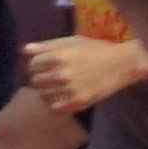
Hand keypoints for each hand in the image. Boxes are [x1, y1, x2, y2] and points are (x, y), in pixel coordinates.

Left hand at [22, 31, 147, 112]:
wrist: (122, 64)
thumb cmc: (97, 49)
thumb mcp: (74, 41)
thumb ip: (48, 46)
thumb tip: (25, 50)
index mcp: (59, 56)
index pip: (32, 65)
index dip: (39, 64)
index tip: (47, 65)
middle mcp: (61, 74)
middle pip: (35, 81)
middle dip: (42, 77)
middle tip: (55, 76)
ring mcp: (68, 90)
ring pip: (43, 95)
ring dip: (49, 90)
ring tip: (61, 85)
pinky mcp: (76, 103)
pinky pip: (54, 107)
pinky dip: (56, 102)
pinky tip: (65, 95)